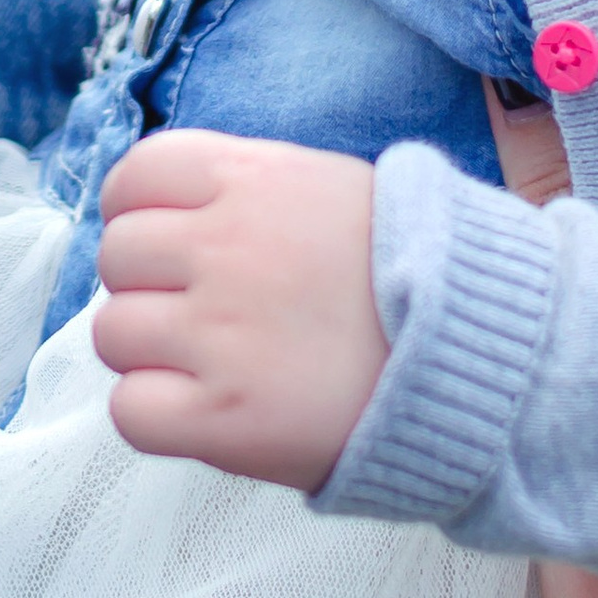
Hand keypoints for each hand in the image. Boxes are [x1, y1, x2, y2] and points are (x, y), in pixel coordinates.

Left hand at [93, 126, 387, 490]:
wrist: (484, 356)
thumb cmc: (417, 271)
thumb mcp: (332, 188)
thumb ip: (248, 188)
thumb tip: (169, 209)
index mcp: (250, 180)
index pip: (133, 178)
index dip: (138, 212)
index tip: (168, 243)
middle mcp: (224, 247)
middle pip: (117, 256)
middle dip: (148, 285)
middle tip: (199, 311)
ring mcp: (220, 334)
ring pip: (112, 333)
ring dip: (149, 352)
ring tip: (208, 364)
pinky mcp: (225, 418)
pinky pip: (130, 410)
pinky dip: (154, 414)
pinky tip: (202, 409)